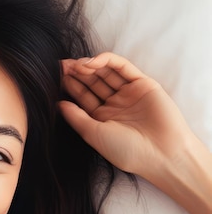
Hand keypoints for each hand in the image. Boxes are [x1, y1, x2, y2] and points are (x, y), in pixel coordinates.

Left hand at [59, 52, 195, 184]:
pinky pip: (123, 67)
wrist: (160, 152)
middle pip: (93, 83)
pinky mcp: (143, 83)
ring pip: (106, 73)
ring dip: (89, 66)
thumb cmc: (125, 150)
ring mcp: (128, 93)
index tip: (53, 77)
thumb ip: (76, 117)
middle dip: (77, 73)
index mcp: (101, 118)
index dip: (70, 86)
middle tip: (61, 66)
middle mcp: (114, 104)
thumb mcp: (93, 133)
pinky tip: (91, 62)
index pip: (83, 97)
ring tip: (73, 64)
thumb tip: (58, 104)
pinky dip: (107, 61)